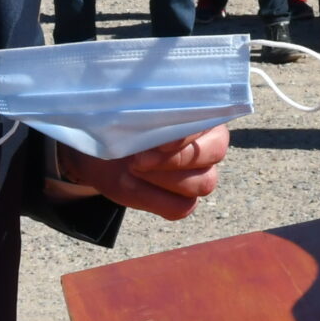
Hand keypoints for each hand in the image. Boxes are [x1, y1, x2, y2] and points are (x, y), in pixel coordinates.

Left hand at [51, 125, 229, 219]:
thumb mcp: (133, 112)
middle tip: (140, 159)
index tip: (161, 142)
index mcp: (204, 113)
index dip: (188, 134)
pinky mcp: (185, 202)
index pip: (211, 120)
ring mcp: (201, 175)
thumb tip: (160, 121)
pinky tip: (133, 184)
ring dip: (163, 178)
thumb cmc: (124, 124)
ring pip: (203, 182)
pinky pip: (182, 207)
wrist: (105, 153)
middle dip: (176, 158)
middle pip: (215, 152)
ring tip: (133, 168)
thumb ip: (151, 113)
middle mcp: (210, 144)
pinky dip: (154, 199)